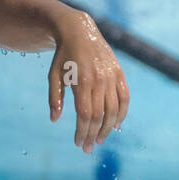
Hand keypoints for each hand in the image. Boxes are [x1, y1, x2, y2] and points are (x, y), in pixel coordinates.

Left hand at [47, 11, 129, 152]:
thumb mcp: (53, 75)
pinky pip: (125, 98)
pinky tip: (115, 125)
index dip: (82, 132)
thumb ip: (54, 97)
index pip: (85, 115)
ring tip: (100, 140)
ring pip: (114, 110)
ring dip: (108, 128)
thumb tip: (55, 119)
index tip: (78, 143)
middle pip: (99, 115)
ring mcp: (111, 76)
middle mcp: (99, 79)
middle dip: (94, 135)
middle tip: (88, 148)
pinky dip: (122, 113)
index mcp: (82, 81)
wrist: (79, 31)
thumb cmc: (63, 56)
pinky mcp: (119, 73)